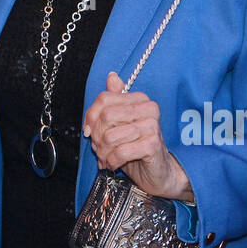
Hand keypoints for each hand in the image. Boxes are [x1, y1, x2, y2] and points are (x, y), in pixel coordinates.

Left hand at [83, 72, 191, 200]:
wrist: (158, 171)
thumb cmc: (137, 146)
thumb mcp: (121, 123)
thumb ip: (114, 101)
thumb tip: (112, 76)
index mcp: (140, 99)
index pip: (105, 99)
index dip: (91, 116)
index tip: (88, 131)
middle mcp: (149, 109)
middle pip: (106, 116)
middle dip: (96, 136)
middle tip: (98, 148)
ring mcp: (152, 126)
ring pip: (110, 136)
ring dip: (103, 152)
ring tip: (105, 158)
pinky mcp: (153, 144)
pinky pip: (121, 151)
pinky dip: (112, 161)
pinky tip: (114, 164)